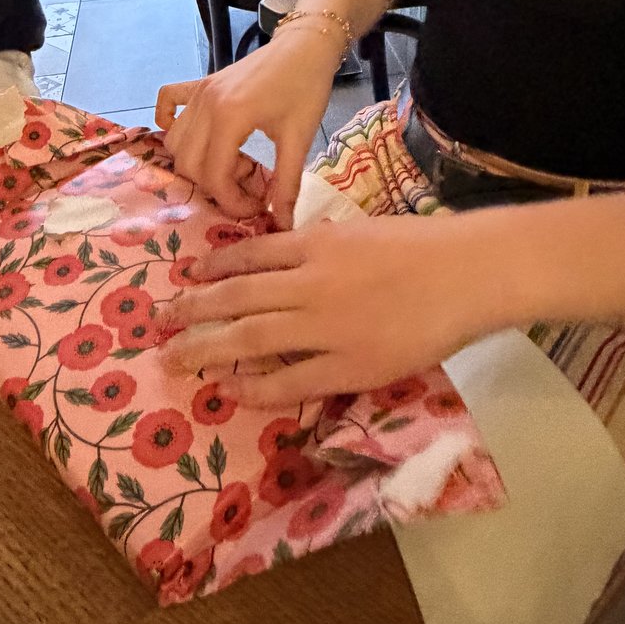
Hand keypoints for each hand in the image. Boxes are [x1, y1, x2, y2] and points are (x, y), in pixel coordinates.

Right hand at [156, 29, 340, 223]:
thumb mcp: (300, 138)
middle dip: (216, 186)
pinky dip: (170, 122)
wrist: (306, 46)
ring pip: (177, 142)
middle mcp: (206, 105)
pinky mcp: (201, 83)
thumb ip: (287, 183)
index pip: (213, 176)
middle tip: (249, 186)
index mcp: (229, 117)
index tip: (257, 207)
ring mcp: (199, 92)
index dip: (232, 202)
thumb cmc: (306, 88)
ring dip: (199, 163)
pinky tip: (195, 135)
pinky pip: (168, 101)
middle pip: (189, 164)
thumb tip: (283, 225)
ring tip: (235, 163)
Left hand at [157, 212, 491, 407]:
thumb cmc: (422, 247)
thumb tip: (288, 253)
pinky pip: (290, 381)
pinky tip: (232, 392)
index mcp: (316, 244)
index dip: (214, 267)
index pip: (250, 255)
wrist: (464, 274)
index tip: (188, 274)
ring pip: (250, 338)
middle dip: (192, 308)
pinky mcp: (347, 365)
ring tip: (176, 357)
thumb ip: (323, 245)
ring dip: (207, 348)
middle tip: (159, 319)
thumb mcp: (361, 231)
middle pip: (236, 297)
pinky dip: (257, 387)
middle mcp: (309, 282)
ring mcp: (325, 326)